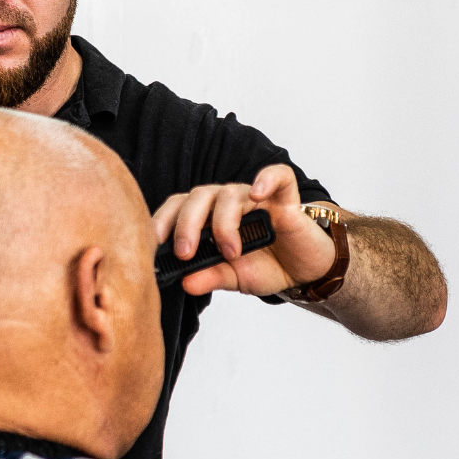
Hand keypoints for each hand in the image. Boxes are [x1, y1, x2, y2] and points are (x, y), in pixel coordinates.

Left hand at [152, 164, 336, 296]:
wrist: (305, 271)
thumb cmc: (267, 266)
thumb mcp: (234, 278)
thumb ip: (210, 277)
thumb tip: (184, 282)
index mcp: (209, 218)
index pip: (178, 208)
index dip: (163, 221)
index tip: (154, 244)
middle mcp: (228, 203)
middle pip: (198, 197)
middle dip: (186, 224)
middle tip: (185, 252)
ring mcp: (256, 199)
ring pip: (229, 193)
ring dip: (223, 223)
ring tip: (231, 253)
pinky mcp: (285, 198)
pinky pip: (276, 176)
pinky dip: (266, 179)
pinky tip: (257, 194)